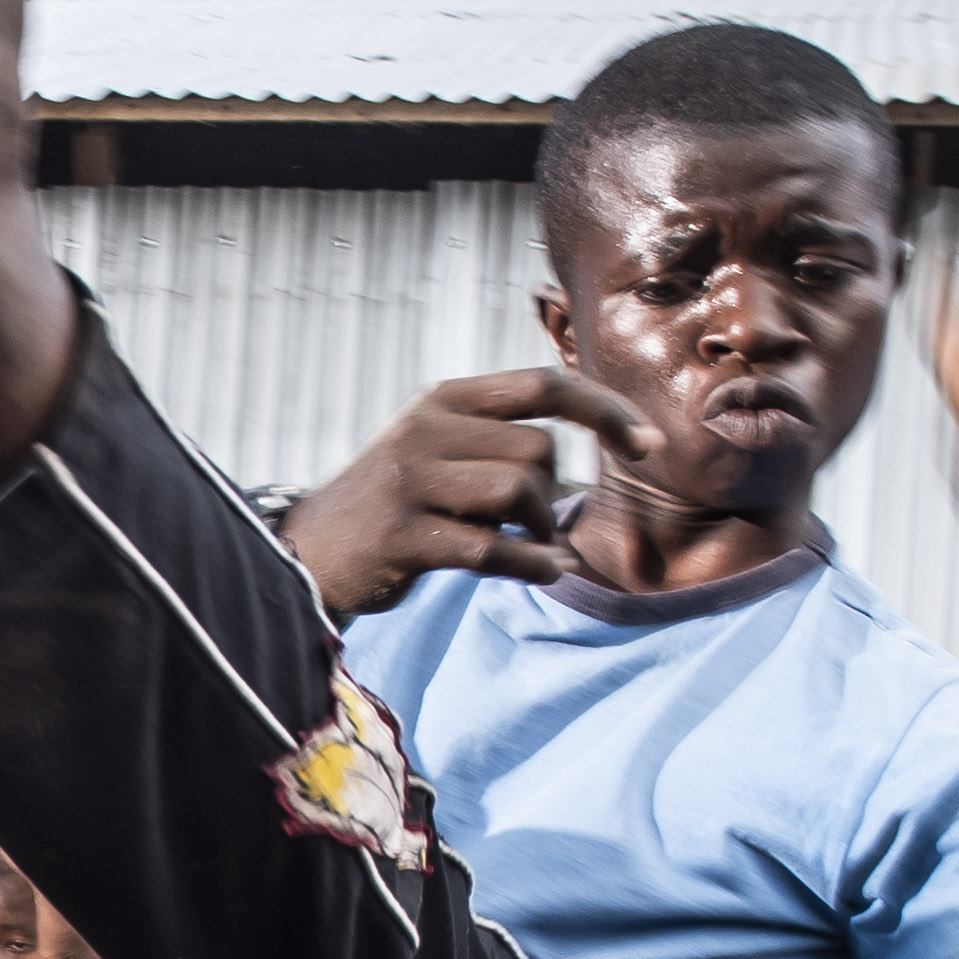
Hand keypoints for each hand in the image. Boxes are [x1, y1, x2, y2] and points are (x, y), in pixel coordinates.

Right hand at [280, 365, 670, 620]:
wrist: (311, 552)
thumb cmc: (395, 502)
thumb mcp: (437, 445)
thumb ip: (499, 432)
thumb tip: (596, 430)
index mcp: (444, 400)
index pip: (544, 386)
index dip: (606, 411)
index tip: (647, 444)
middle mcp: (426, 430)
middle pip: (538, 451)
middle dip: (554, 495)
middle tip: (535, 523)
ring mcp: (411, 481)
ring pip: (520, 494)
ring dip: (542, 529)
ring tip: (531, 546)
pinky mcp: (405, 536)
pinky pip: (493, 548)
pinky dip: (533, 564)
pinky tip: (547, 572)